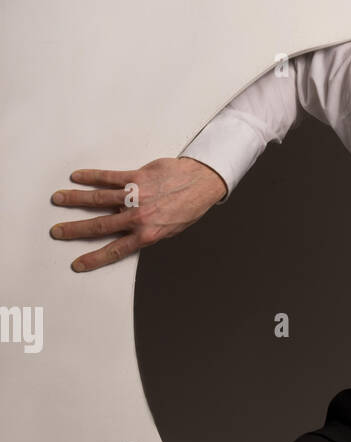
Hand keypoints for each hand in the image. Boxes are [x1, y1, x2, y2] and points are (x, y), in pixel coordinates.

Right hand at [48, 156, 227, 271]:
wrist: (201, 183)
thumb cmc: (187, 208)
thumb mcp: (168, 230)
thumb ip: (145, 232)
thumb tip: (125, 233)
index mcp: (147, 235)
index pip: (114, 250)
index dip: (94, 258)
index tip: (78, 264)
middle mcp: (138, 217)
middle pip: (99, 226)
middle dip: (75, 230)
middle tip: (57, 232)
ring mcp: (135, 196)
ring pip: (98, 199)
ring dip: (75, 199)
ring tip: (58, 199)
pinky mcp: (136, 177)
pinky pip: (109, 177)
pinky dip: (91, 177)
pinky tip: (77, 177)